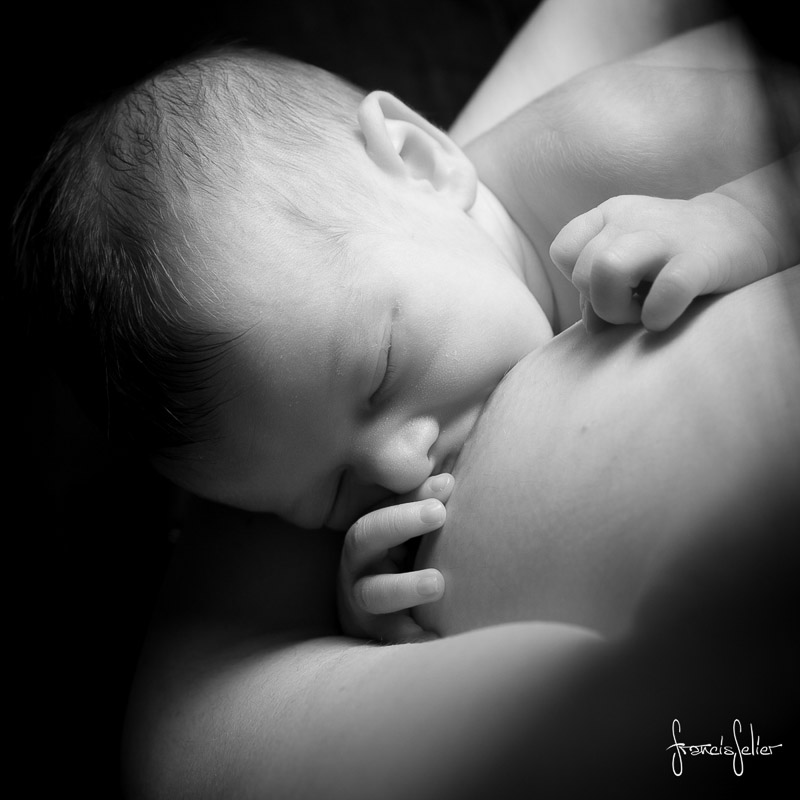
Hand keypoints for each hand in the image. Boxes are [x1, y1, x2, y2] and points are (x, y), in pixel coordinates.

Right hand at [337, 473, 453, 643]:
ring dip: (405, 586)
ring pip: (372, 593)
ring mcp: (363, 604)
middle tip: (440, 513)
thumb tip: (454, 475)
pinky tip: (438, 638)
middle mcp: (358, 565)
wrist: (378, 626)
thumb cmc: (408, 565)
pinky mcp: (376, 638)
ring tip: (437, 583)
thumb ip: (428, 504)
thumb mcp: (411, 535)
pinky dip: (415, 640)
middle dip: (401, 521)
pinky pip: (391, 640)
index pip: (384, 503)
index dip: (412, 493)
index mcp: (369, 533)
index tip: (448, 483)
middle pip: (364, 536)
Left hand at [550, 192, 776, 330]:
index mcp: (609, 216)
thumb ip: (599, 290)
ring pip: (607, 268)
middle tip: (630, 307)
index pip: (563, 250)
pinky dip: (656, 314)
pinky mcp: (700, 258)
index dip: (577, 280)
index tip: (607, 288)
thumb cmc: (674, 255)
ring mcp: (666, 235)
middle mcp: (631, 219)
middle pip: (582, 270)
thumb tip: (590, 326)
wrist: (747, 228)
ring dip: (617, 308)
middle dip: (599, 303)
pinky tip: (663, 318)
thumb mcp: (630, 263)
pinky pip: (666, 288)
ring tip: (641, 313)